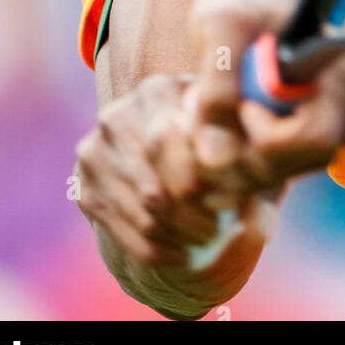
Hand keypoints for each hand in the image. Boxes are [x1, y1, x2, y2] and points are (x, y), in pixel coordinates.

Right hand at [74, 73, 268, 282]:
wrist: (157, 146)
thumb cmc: (210, 136)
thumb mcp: (232, 135)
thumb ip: (250, 165)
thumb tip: (261, 224)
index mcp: (156, 90)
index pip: (170, 141)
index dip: (203, 177)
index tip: (232, 201)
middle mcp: (117, 116)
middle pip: (155, 183)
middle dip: (192, 214)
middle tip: (219, 230)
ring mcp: (94, 152)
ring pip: (143, 211)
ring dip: (178, 234)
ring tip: (207, 242)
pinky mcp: (83, 188)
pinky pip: (125, 232)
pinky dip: (157, 249)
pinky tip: (183, 253)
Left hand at [186, 0, 344, 199]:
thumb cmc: (243, 1)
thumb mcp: (223, 25)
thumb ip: (218, 85)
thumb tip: (217, 157)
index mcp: (343, 70)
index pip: (314, 137)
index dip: (265, 137)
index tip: (240, 105)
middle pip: (295, 164)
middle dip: (237, 153)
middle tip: (198, 116)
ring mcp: (331, 126)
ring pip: (277, 174)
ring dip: (227, 155)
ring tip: (198, 111)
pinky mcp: (304, 141)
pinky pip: (268, 171)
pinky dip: (232, 157)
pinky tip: (211, 124)